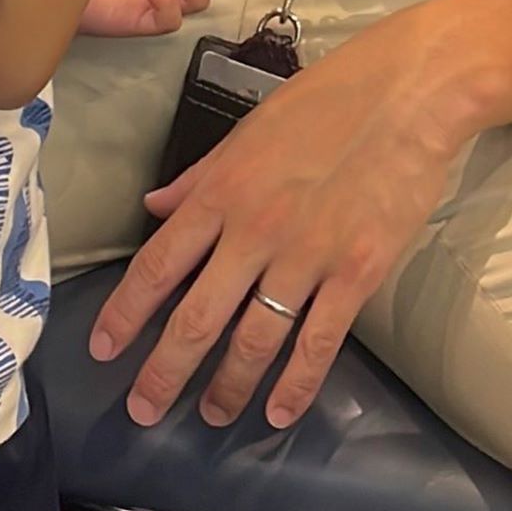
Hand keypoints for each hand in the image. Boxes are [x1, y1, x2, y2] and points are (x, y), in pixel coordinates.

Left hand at [87, 10, 469, 429]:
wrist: (408, 94)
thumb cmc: (327, 101)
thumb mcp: (249, 129)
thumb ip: (200, 175)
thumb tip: (153, 205)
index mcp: (222, 192)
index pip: (159, 265)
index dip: (125, 313)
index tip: (103, 349)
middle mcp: (254, 231)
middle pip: (196, 317)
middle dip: (164, 371)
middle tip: (143, 411)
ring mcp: (307, 257)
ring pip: (254, 340)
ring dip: (228, 387)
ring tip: (213, 416)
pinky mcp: (357, 274)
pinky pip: (318, 343)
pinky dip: (296, 386)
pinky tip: (277, 413)